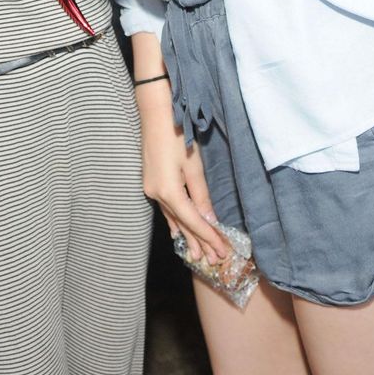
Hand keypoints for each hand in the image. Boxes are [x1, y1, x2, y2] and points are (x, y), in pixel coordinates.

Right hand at [137, 79, 228, 261]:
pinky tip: (177, 233)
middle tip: (214, 261)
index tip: (223, 251)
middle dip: (199, 242)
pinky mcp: (150, 183)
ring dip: (187, 235)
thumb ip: (201, 196)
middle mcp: (156, 195)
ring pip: (173, 218)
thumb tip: (209, 220)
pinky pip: (165, 209)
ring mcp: (151, 189)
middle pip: (182, 224)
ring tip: (197, 255)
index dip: (209, 238)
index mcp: (168, 192)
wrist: (155, 113)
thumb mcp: (193, 166)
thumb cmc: (177, 136)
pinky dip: (174, 222)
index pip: (193, 221)